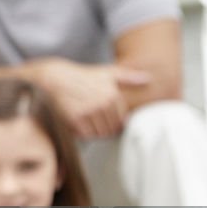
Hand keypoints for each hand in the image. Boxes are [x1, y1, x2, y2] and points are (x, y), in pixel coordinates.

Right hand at [33, 59, 149, 138]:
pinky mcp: (74, 118)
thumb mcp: (107, 72)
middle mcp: (102, 103)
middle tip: (95, 123)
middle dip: (105, 129)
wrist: (57, 77)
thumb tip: (149, 79)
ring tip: (87, 122)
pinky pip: (85, 135)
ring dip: (94, 132)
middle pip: (110, 129)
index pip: (121, 121)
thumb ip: (129, 77)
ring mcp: (88, 111)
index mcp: (113, 94)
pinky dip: (83, 133)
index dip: (115, 124)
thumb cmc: (84, 76)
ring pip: (99, 134)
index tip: (106, 121)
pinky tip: (79, 124)